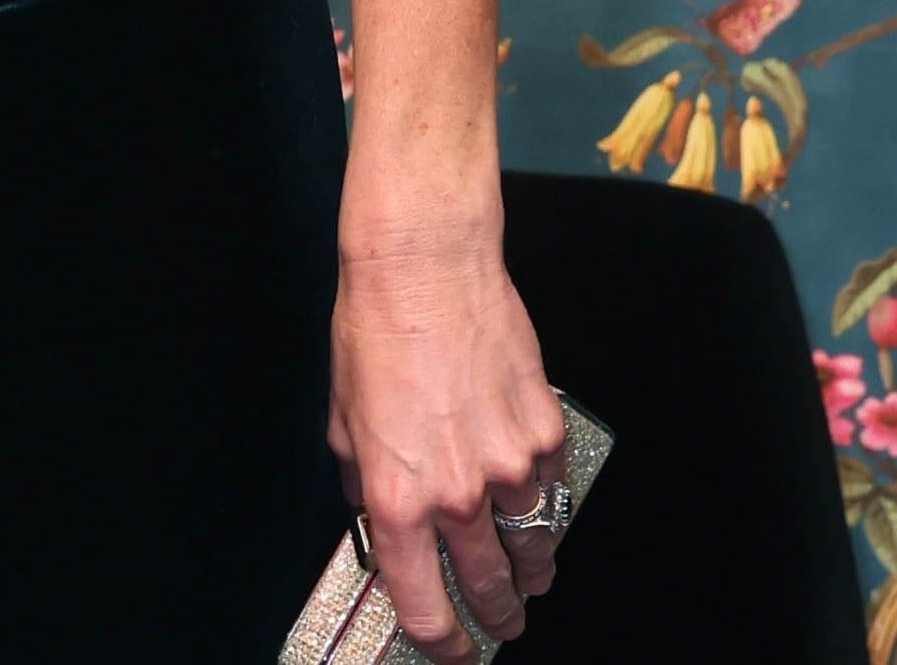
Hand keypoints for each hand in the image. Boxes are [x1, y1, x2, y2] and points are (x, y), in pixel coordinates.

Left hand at [330, 220, 563, 649]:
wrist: (426, 270)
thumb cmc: (374, 333)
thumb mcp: (343, 421)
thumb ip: (366, 484)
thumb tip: (381, 522)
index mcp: (400, 498)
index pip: (425, 606)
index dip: (442, 644)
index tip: (451, 652)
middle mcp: (459, 494)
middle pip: (490, 588)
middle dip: (497, 617)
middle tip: (500, 625)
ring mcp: (511, 467)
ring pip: (534, 547)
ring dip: (531, 572)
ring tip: (529, 582)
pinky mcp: (546, 434)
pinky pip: (552, 491)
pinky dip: (545, 504)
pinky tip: (535, 504)